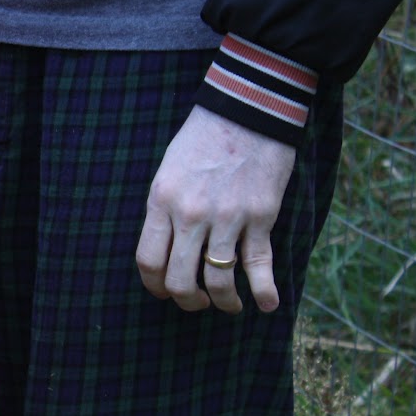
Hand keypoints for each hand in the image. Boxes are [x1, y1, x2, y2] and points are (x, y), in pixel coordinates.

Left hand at [135, 106, 296, 312]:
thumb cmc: (203, 140)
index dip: (154, 285)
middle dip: (187, 300)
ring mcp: (227, 217)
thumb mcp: (168, 171)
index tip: (162, 292)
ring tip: (228, 305)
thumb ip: (164, 209)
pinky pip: (260, 264)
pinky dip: (263, 291)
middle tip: (195, 303)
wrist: (247, 110)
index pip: (148, 260)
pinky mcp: (261, 216)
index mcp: (161, 201)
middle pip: (179, 279)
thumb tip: (165, 249)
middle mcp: (191, 214)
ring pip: (218, 279)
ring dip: (223, 301)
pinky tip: (267, 305)